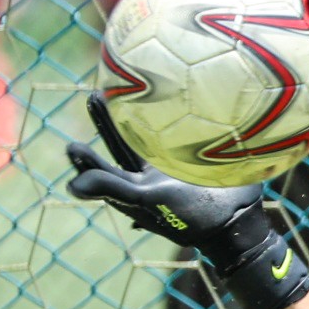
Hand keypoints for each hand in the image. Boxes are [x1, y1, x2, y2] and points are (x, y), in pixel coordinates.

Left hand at [67, 100, 308, 308]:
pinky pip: (174, 132)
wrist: (237, 220)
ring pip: (145, 135)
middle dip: (106, 123)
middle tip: (94, 96)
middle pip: (121, 146)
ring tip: (119, 89)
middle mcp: (149, 177)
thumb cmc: (190, 217)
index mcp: (134, 191)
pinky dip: (166, 116)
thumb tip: (70, 185)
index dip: (87, 159)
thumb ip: (112, 189)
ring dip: (131, 115)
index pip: (103, 171)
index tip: (73, 144)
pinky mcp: (191, 156)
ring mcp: (171, 165)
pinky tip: (164, 95)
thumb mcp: (147, 201)